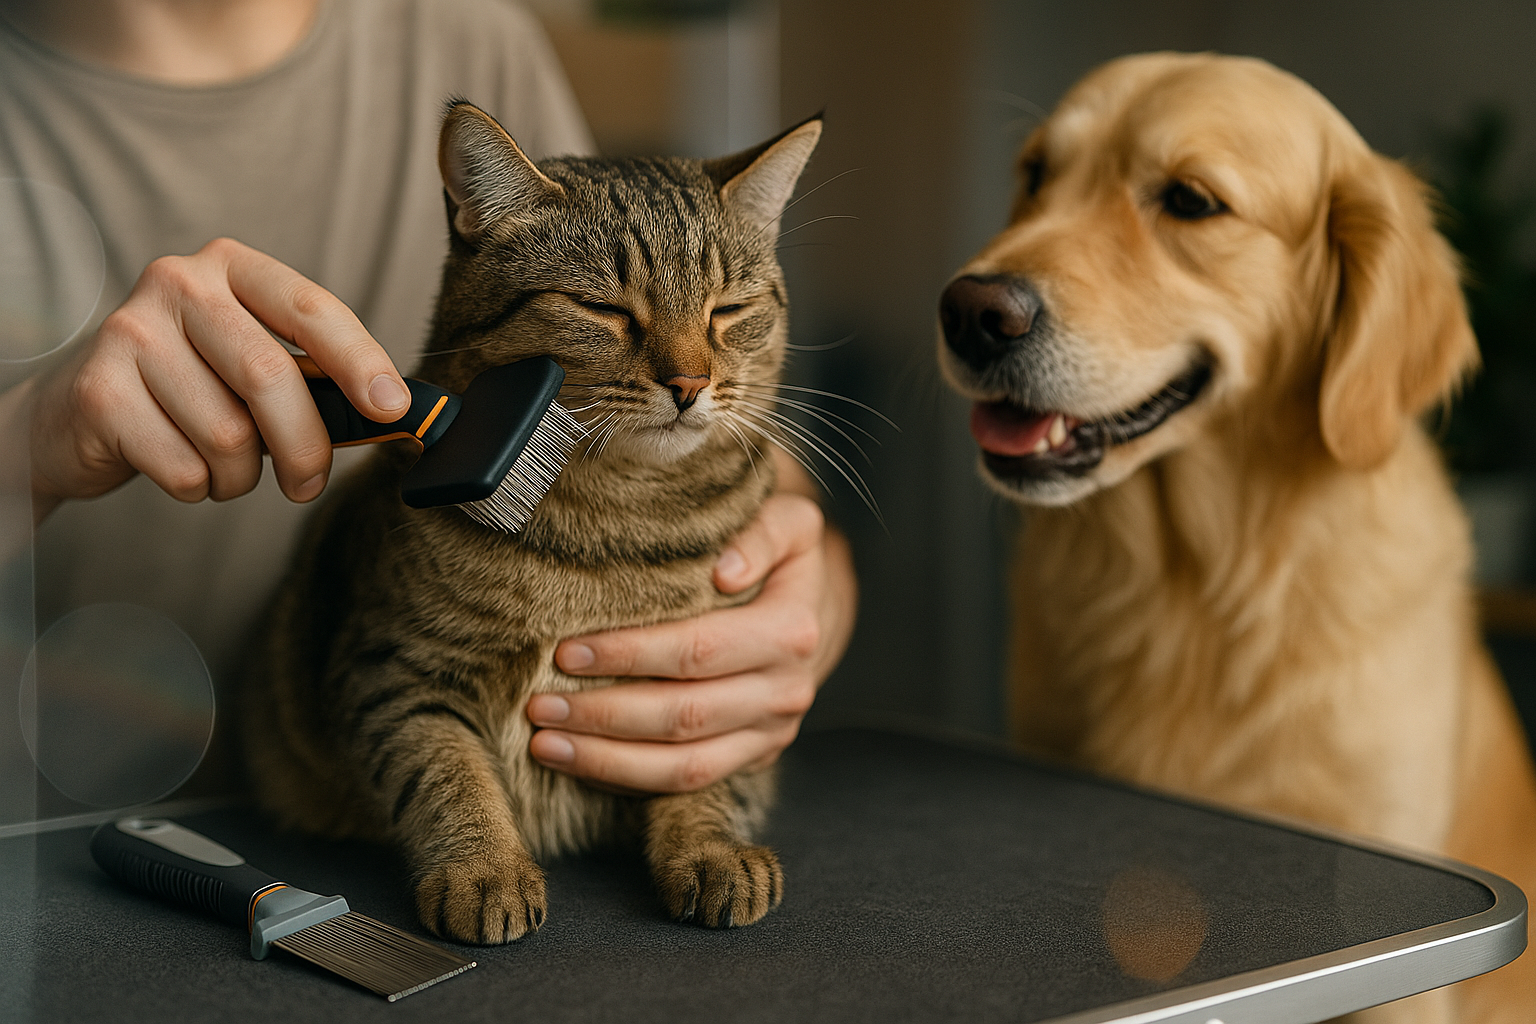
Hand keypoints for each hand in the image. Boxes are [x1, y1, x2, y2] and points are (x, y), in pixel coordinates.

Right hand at [26, 237, 408, 519]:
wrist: (76, 416)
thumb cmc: (188, 390)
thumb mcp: (251, 366)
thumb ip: (313, 378)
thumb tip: (393, 413)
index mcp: (232, 269)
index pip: (311, 309)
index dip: (360, 360)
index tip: (393, 407)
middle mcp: (178, 284)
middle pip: (269, 376)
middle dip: (304, 446)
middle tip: (307, 484)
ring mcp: (132, 332)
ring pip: (229, 435)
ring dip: (240, 475)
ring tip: (221, 465)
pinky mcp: (99, 390)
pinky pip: (185, 467)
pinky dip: (198, 487)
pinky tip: (179, 465)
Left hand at [527, 474, 856, 792]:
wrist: (812, 606)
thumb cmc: (779, 557)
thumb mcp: (788, 522)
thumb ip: (760, 532)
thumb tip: (723, 569)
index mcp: (791, 631)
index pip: (698, 650)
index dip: (629, 655)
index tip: (566, 652)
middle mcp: (786, 691)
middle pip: (684, 716)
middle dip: (604, 714)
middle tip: (539, 704)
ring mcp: (771, 733)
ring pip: (685, 766)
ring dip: (608, 759)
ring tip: (545, 744)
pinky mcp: (753, 758)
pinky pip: (688, 783)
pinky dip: (628, 778)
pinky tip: (579, 763)